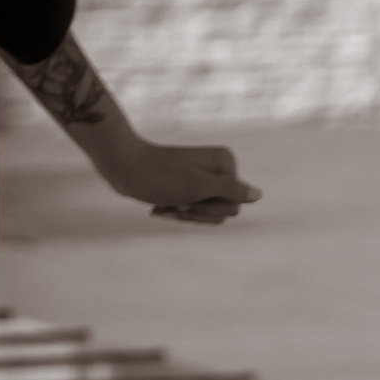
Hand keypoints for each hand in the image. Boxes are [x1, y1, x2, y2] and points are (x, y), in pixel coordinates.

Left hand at [93, 136, 261, 224]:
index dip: (210, 207)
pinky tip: (158, 209)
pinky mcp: (188, 188)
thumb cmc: (158, 176)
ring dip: (185, 215)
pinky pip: (193, 212)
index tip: (187, 197)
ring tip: (165, 206)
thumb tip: (258, 195)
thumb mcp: (197, 186)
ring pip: (207, 215)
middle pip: (224, 211)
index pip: (235, 204)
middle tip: (175, 202)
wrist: (122, 166)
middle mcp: (218, 170)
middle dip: (197, 213)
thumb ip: (230, 190)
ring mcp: (203, 180)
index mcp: (226, 164)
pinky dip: (176, 213)